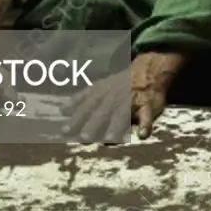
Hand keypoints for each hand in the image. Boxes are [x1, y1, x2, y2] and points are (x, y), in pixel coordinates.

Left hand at [65, 51, 186, 141]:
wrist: (146, 70)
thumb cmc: (119, 83)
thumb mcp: (99, 86)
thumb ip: (82, 99)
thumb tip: (62, 110)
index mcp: (102, 94)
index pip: (87, 107)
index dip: (76, 118)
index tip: (65, 131)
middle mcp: (115, 99)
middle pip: (102, 113)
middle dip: (93, 125)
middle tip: (84, 138)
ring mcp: (131, 101)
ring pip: (123, 114)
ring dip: (116, 126)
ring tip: (110, 139)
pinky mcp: (148, 106)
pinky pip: (147, 115)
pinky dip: (146, 124)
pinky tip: (143, 135)